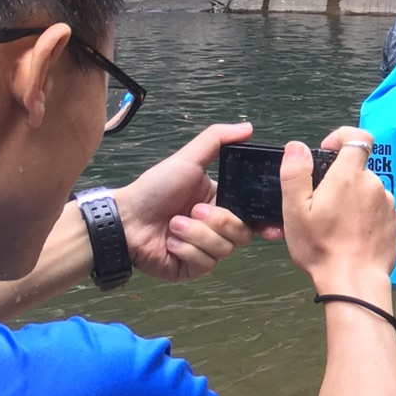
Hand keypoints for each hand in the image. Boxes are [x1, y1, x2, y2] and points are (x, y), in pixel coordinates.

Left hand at [116, 121, 259, 282]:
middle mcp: (219, 229)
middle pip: (243, 234)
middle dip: (218, 222)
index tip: (271, 225)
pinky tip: (169, 242)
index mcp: (223, 204)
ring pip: (224, 249)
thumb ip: (218, 140)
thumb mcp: (187, 160)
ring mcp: (207, 251)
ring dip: (196, 235)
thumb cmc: (155, 189)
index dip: (265, 220)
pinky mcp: (194, 268)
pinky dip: (186, 250)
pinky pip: (206, 263)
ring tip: (173, 225)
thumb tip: (249, 127)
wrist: (125, 219)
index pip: (254, 215)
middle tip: (193, 211)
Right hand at [280, 128, 395, 294]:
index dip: (341, 138)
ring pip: (367, 191)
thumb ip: (295, 173)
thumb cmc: (321, 247)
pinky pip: (378, 210)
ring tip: (336, 225)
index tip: (326, 152)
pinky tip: (352, 236)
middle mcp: (375, 184)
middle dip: (340, 180)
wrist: (355, 282)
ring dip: (353, 200)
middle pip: (357, 170)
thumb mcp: (295, 210)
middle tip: (321, 206)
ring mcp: (389, 204)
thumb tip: (298, 147)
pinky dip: (366, 216)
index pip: (357, 138)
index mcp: (349, 176)